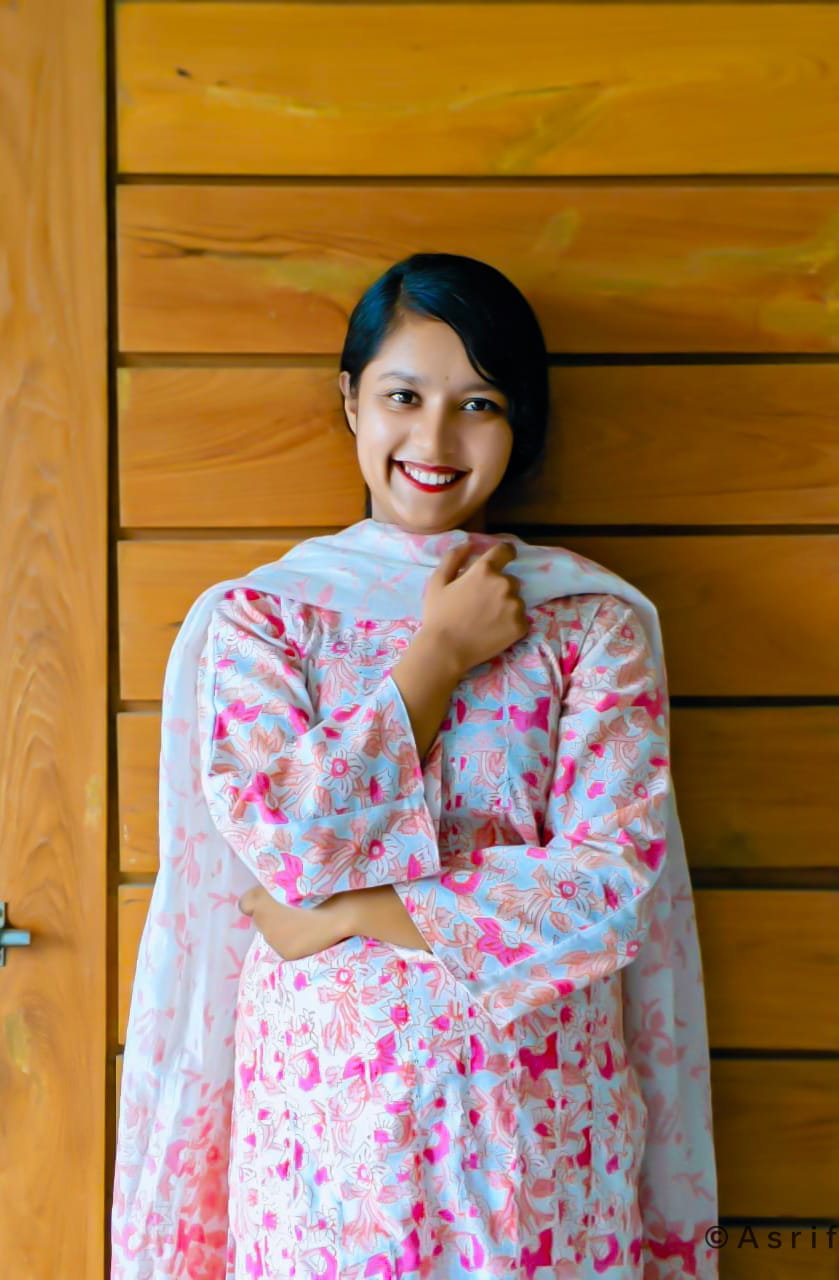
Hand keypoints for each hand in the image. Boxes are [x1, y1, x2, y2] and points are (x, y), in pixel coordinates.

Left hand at [238, 885, 351, 960]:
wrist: (339, 912)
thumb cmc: (319, 889)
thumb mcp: (293, 880)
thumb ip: (275, 888)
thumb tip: (269, 895)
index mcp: (260, 899)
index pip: (246, 904)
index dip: (258, 903)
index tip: (272, 901)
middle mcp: (261, 920)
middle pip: (261, 920)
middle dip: (272, 916)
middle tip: (294, 909)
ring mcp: (272, 939)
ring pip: (272, 934)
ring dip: (282, 929)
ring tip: (305, 921)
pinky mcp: (285, 953)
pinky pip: (284, 946)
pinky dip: (294, 942)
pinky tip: (309, 934)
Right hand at [422, 541, 527, 672]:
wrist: (445, 650)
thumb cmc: (438, 615)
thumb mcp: (437, 581)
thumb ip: (453, 558)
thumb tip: (468, 543)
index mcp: (485, 570)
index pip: (505, 551)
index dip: (505, 553)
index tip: (505, 557)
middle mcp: (504, 584)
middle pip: (510, 580)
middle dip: (500, 587)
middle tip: (483, 603)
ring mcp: (515, 606)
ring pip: (516, 600)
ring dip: (506, 606)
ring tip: (488, 620)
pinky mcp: (521, 626)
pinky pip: (521, 619)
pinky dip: (511, 623)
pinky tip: (494, 631)